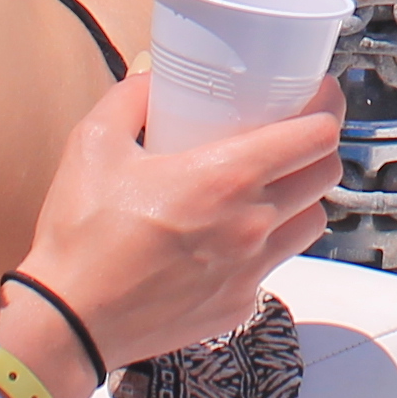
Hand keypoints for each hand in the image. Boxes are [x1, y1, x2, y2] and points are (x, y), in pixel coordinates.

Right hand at [13, 72, 341, 367]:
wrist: (69, 321)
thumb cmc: (81, 234)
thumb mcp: (93, 145)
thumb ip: (129, 98)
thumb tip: (152, 77)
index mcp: (226, 177)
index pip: (316, 137)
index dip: (327, 109)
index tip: (318, 94)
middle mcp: (252, 224)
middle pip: (325, 175)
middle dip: (319, 148)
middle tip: (295, 134)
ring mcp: (251, 269)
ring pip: (312, 223)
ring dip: (304, 197)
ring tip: (276, 184)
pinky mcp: (239, 303)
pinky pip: (276, 264)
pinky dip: (269, 243)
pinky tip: (236, 235)